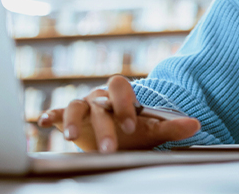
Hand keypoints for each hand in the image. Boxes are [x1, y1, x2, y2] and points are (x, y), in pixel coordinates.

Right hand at [37, 75, 200, 152]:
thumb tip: (197, 125)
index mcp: (120, 95)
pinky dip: (49, 116)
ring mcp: (81, 106)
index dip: (124, 105)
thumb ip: (172, 127)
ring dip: (71, 120)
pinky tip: (41, 123)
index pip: (120, 88)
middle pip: (98, 104)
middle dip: (102, 127)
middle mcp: (99, 98)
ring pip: (74, 106)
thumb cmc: (134, 131)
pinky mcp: (64, 118)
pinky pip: (55, 113)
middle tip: (109, 149)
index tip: (131, 126)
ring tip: (70, 138)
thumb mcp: (152, 130)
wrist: (115, 135)